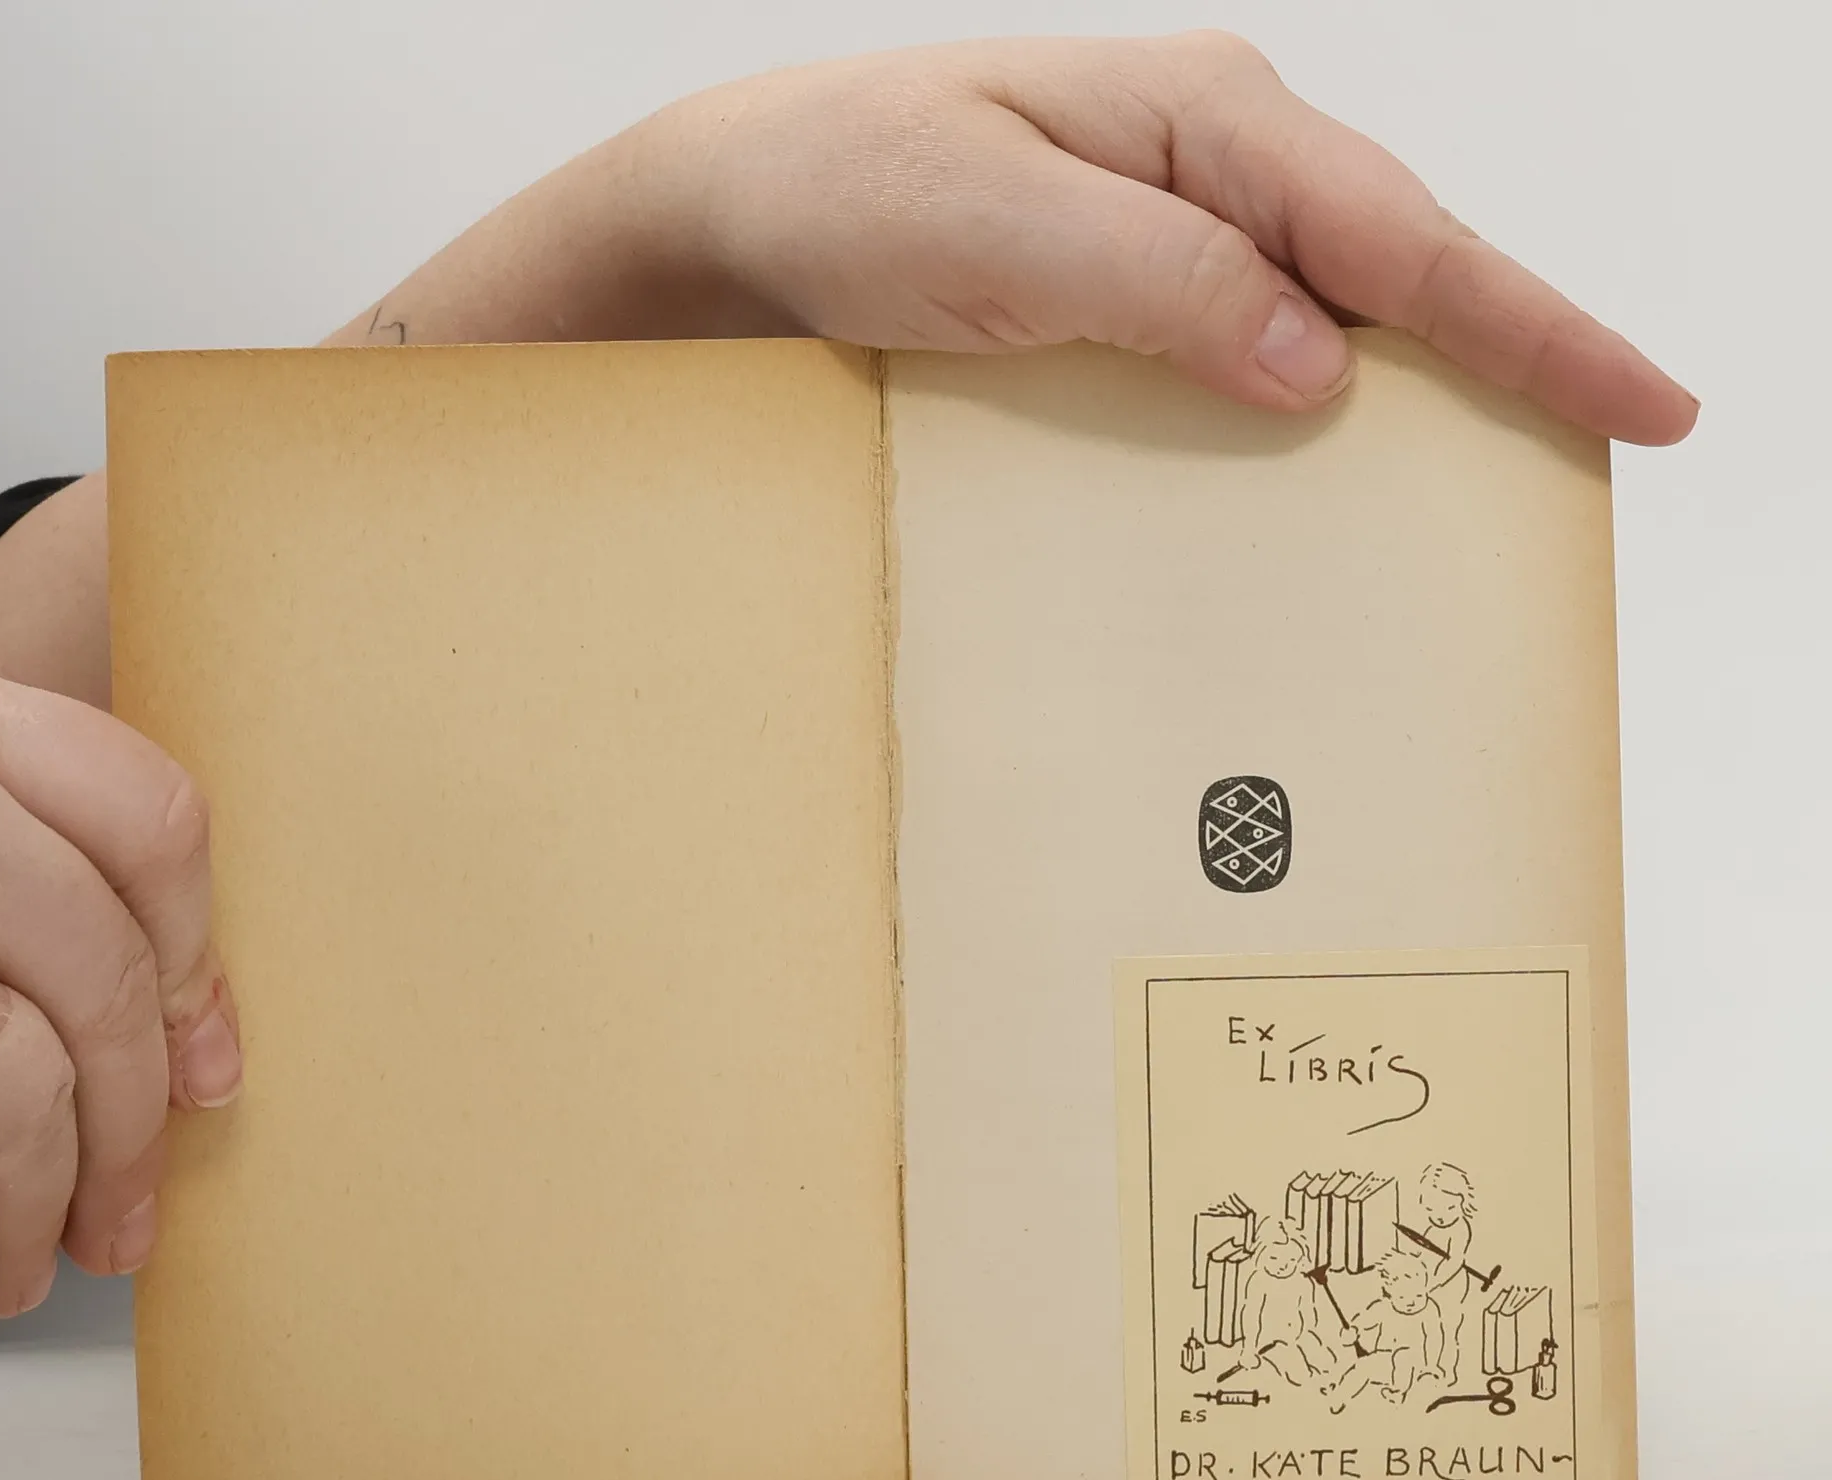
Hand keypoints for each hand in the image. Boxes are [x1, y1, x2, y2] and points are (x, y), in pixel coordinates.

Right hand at [0, 649, 240, 1316]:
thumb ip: (8, 838)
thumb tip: (170, 1041)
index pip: (142, 823)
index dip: (190, 966)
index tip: (206, 1071)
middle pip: (87, 978)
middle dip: (126, 1129)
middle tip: (125, 1223)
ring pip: (0, 1075)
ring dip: (31, 1200)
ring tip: (25, 1270)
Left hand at [596, 33, 1693, 442]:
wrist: (736, 222)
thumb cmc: (846, 191)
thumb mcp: (1000, 228)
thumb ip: (1166, 282)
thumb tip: (1322, 363)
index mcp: (1203, 118)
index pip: (1402, 234)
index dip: (1531, 324)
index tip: (1638, 398)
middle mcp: (1208, 161)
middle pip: (1399, 266)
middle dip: (1511, 349)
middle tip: (1611, 437)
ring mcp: (1172, 228)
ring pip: (1336, 313)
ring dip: (1420, 387)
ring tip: (1507, 465)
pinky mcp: (1130, 293)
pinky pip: (1254, 350)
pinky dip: (1312, 407)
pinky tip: (1337, 458)